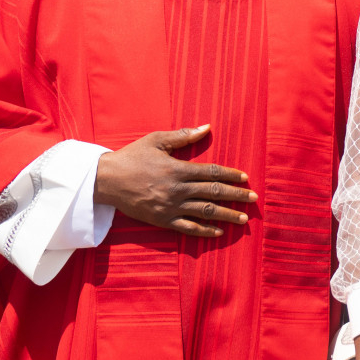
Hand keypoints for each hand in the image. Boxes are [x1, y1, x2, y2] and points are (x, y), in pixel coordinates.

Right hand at [93, 125, 255, 236]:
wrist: (105, 180)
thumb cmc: (132, 157)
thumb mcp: (156, 140)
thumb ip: (183, 136)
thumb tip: (207, 127)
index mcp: (178, 169)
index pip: (212, 173)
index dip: (231, 175)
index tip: (245, 179)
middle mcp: (177, 189)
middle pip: (214, 192)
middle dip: (236, 196)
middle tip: (254, 199)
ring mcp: (171, 207)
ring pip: (205, 212)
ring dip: (227, 215)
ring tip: (243, 219)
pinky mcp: (162, 220)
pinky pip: (187, 228)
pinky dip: (204, 231)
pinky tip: (219, 232)